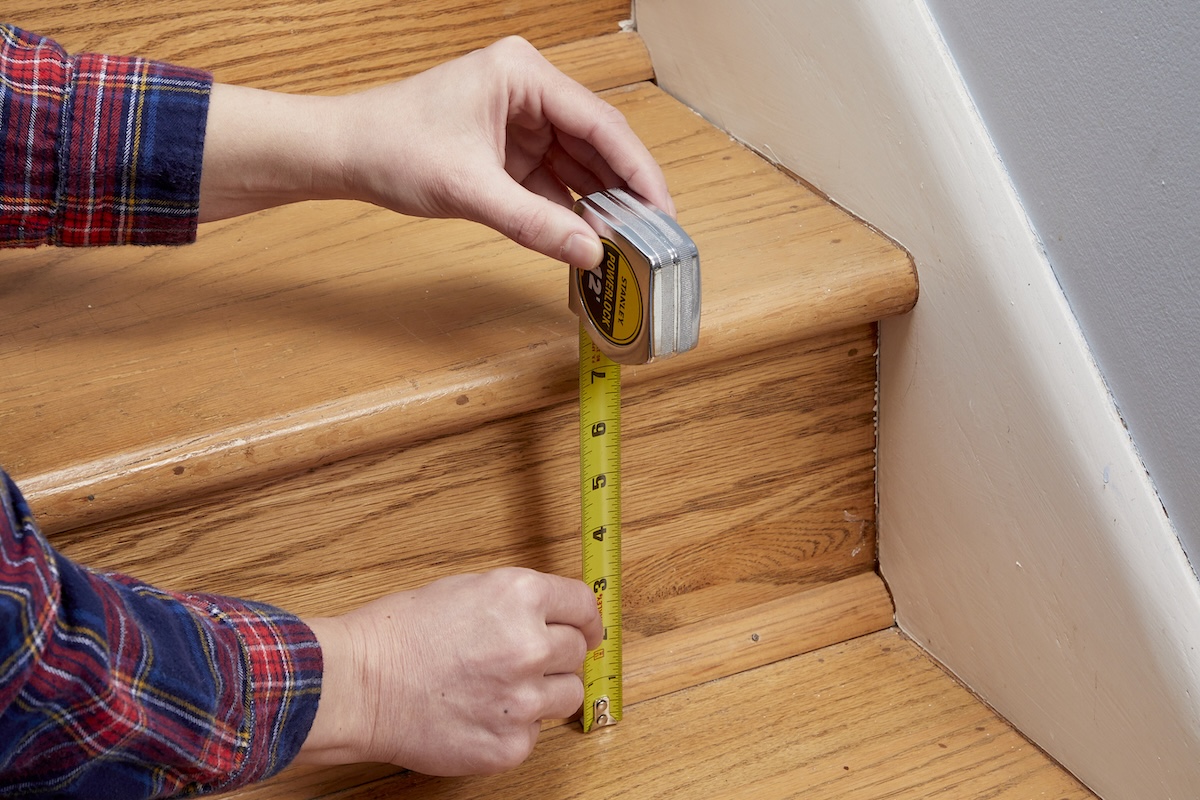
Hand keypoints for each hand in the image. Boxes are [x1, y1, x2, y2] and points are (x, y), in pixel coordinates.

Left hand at [200, 36, 673, 270]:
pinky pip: (554, 180)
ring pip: (579, 164)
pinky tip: (590, 237)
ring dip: (599, 204)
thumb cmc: (391, 146)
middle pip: (596, 143)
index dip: (637, 170)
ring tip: (628, 243)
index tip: (661, 210)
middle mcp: (529, 90)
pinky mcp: (510, 148)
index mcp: (523, 75)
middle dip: (623, 191)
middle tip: (652, 237)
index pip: (600, 123)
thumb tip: (589, 253)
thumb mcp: (469, 191)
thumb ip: (534, 224)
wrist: (344, 154)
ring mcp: (521, 120)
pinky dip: (570, 210)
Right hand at [296, 568, 602, 774]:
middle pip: (577, 651)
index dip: (586, 619)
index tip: (587, 628)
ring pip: (568, 695)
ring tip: (501, 689)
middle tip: (525, 660)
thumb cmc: (398, 635)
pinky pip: (535, 733)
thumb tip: (554, 616)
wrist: (358, 686)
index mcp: (519, 596)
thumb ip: (516, 603)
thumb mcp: (465, 590)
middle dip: (557, 654)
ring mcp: (523, 699)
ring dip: (544, 692)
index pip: (583, 605)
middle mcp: (529, 645)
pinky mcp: (511, 744)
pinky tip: (479, 713)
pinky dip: (515, 726)